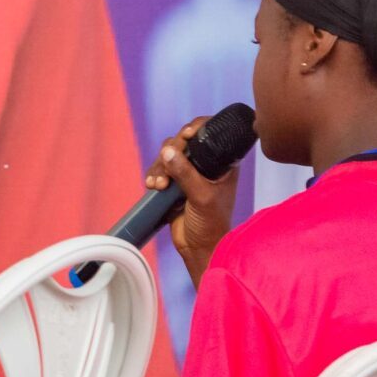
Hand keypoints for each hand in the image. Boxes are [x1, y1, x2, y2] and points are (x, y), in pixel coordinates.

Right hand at [147, 116, 241, 285]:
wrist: (199, 247)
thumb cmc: (211, 222)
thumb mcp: (202, 196)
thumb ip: (186, 173)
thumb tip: (168, 152)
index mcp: (222, 162)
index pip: (210, 134)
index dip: (197, 128)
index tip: (187, 134)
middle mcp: (206, 164)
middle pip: (183, 142)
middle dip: (171, 153)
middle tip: (167, 166)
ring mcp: (188, 173)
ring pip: (168, 156)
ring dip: (159, 168)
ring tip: (159, 186)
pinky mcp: (174, 184)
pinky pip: (159, 170)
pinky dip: (154, 176)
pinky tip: (153, 187)